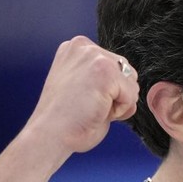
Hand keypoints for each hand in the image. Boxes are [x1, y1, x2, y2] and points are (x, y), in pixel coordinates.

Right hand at [23, 36, 139, 156]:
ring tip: (93, 109)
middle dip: (116, 95)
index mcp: (76, 48)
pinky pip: (131, 95)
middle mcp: (84, 46)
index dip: (107, 91)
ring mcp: (94, 56)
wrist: (50, 135)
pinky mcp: (105, 71)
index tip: (83, 100)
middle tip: (89, 107)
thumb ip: (101, 77)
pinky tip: (98, 112)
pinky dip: (120, 111)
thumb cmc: (65, 120)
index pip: (114, 66)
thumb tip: (132, 83)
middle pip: (127, 71)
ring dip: (119, 103)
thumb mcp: (82, 86)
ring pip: (131, 82)